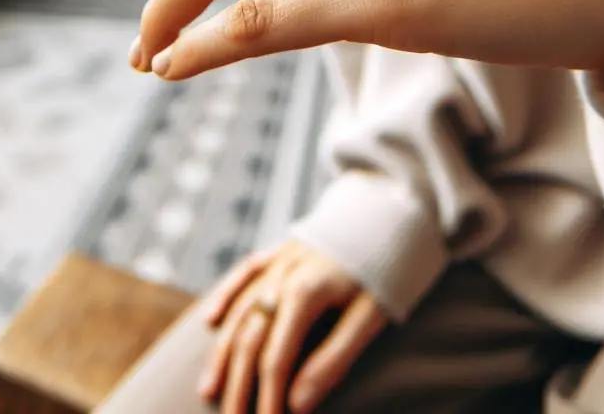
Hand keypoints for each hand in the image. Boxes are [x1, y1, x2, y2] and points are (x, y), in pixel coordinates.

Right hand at [199, 240, 388, 413]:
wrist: (395, 209)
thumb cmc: (388, 269)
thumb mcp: (370, 318)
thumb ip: (333, 360)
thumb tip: (298, 405)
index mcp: (304, 294)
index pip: (275, 358)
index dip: (267, 399)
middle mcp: (281, 276)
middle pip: (249, 340)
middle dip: (238, 386)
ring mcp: (278, 261)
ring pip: (238, 311)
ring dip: (222, 353)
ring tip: (208, 389)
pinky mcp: (281, 250)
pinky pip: (243, 274)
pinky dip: (225, 297)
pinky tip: (210, 321)